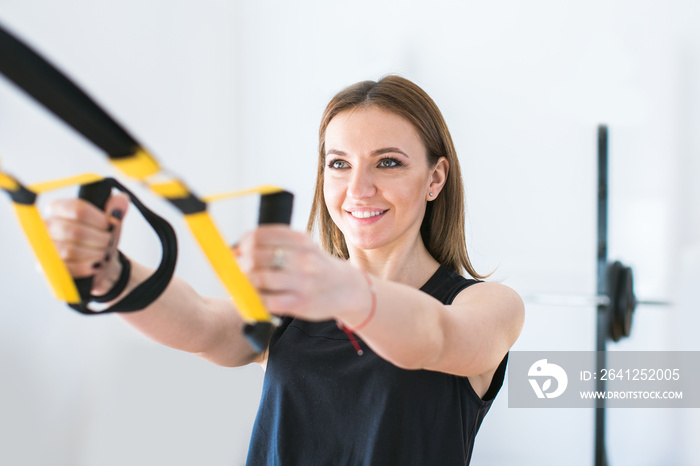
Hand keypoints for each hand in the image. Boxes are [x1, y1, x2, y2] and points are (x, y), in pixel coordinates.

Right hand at [45, 193, 129, 294]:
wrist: (99, 264)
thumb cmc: (100, 239)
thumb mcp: (111, 222)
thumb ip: (116, 209)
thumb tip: (121, 199)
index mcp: (58, 208)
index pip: (77, 208)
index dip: (98, 219)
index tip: (109, 225)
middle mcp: (45, 226)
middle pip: (75, 231)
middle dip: (99, 239)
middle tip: (108, 242)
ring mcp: (43, 247)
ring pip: (70, 250)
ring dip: (94, 254)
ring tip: (103, 254)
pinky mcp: (45, 267)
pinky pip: (66, 267)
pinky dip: (85, 267)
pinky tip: (94, 265)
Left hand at [236, 225, 365, 321]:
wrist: (347, 289)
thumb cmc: (318, 267)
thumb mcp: (304, 247)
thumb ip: (276, 245)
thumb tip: (237, 250)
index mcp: (301, 240)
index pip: (260, 235)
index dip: (243, 242)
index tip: (239, 249)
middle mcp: (302, 258)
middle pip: (256, 256)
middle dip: (241, 263)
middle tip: (240, 268)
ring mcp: (302, 282)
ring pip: (260, 278)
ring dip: (246, 281)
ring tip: (247, 283)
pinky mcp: (300, 303)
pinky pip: (267, 301)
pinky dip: (255, 299)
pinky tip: (255, 298)